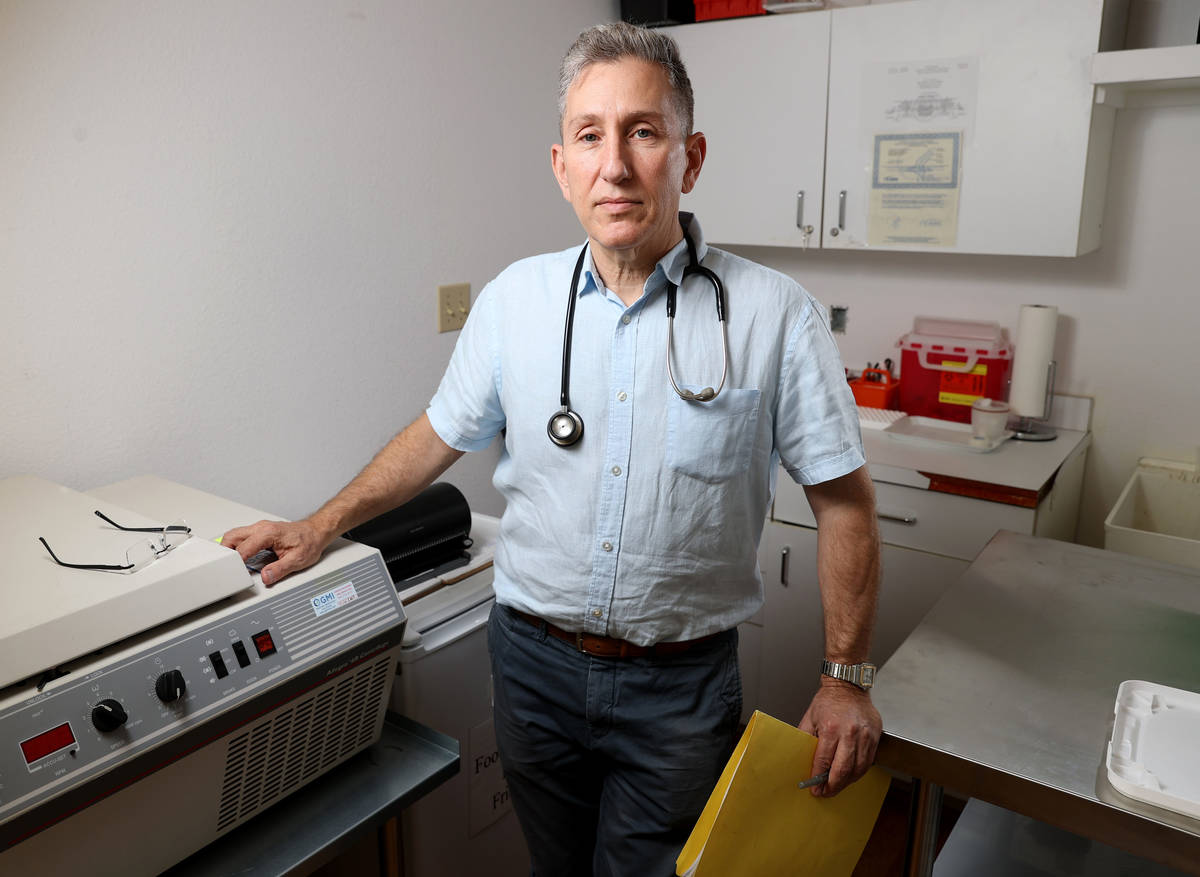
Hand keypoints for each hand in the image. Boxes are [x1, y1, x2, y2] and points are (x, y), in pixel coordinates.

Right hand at [221, 518, 329, 585]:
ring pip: (234, 535)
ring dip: (229, 549)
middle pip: (231, 537)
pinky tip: (240, 558)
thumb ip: (280, 569)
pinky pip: (241, 537)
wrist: (315, 532)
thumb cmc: (309, 542)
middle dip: (225, 553)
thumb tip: (266, 577)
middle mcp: (261, 527)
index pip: (243, 548)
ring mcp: (259, 528)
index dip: (237, 563)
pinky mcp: (260, 531)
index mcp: (268, 533)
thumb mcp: (298, 559)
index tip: (235, 573)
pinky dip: (236, 547)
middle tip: (227, 568)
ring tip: (232, 564)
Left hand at [797, 680, 881, 796]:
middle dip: (833, 786)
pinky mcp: (875, 736)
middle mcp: (850, 733)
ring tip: (837, 786)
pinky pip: (868, 761)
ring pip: (858, 769)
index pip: (824, 761)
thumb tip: (801, 760)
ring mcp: (865, 735)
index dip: (818, 778)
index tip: (815, 788)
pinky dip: (859, 772)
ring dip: (847, 782)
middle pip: (842, 769)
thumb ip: (806, 739)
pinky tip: (850, 775)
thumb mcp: (810, 718)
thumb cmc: (828, 700)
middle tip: (826, 793)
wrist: (848, 685)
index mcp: (831, 728)